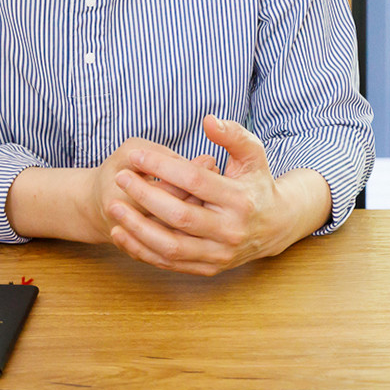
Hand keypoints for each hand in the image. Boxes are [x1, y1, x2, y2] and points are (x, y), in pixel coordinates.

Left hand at [104, 115, 330, 275]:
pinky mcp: (209, 268)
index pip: (195, 180)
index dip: (163, 166)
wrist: (275, 226)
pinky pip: (169, 263)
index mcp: (240, 200)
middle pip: (179, 215)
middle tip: (120, 178)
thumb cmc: (257, 184)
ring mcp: (220, 253)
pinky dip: (142, 250)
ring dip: (137, 228)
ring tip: (114, 207)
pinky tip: (122, 234)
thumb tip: (208, 120)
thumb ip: (233, 135)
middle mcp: (231, 230)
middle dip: (145, 196)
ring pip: (170, 246)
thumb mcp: (253, 154)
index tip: (138, 155)